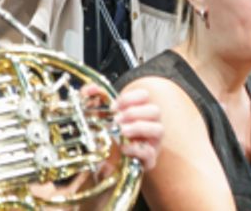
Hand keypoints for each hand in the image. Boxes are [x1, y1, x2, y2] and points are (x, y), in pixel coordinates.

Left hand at [29, 83, 162, 202]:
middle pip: (155, 110)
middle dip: (134, 113)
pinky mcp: (149, 160)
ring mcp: (152, 142)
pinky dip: (136, 148)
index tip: (114, 106)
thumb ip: (93, 98)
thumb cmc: (106, 135)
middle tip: (117, 119)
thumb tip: (91, 88)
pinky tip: (123, 148)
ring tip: (122, 131)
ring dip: (139, 127)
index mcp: (139, 110)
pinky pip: (151, 153)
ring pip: (159, 129)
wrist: (104, 162)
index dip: (130, 98)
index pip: (144, 95)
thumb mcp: (98, 115)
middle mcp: (149, 124)